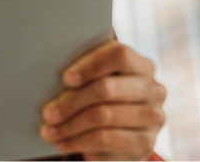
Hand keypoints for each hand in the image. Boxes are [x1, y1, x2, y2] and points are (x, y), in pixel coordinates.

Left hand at [39, 41, 166, 159]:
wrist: (122, 134)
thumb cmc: (100, 98)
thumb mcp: (95, 81)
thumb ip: (83, 73)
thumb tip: (46, 74)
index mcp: (142, 66)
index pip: (120, 55)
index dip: (90, 65)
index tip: (65, 79)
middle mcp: (154, 90)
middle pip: (107, 88)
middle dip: (71, 101)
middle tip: (46, 112)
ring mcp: (153, 118)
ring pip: (104, 116)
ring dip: (70, 125)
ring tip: (48, 131)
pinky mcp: (146, 144)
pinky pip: (106, 140)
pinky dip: (78, 142)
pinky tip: (62, 142)